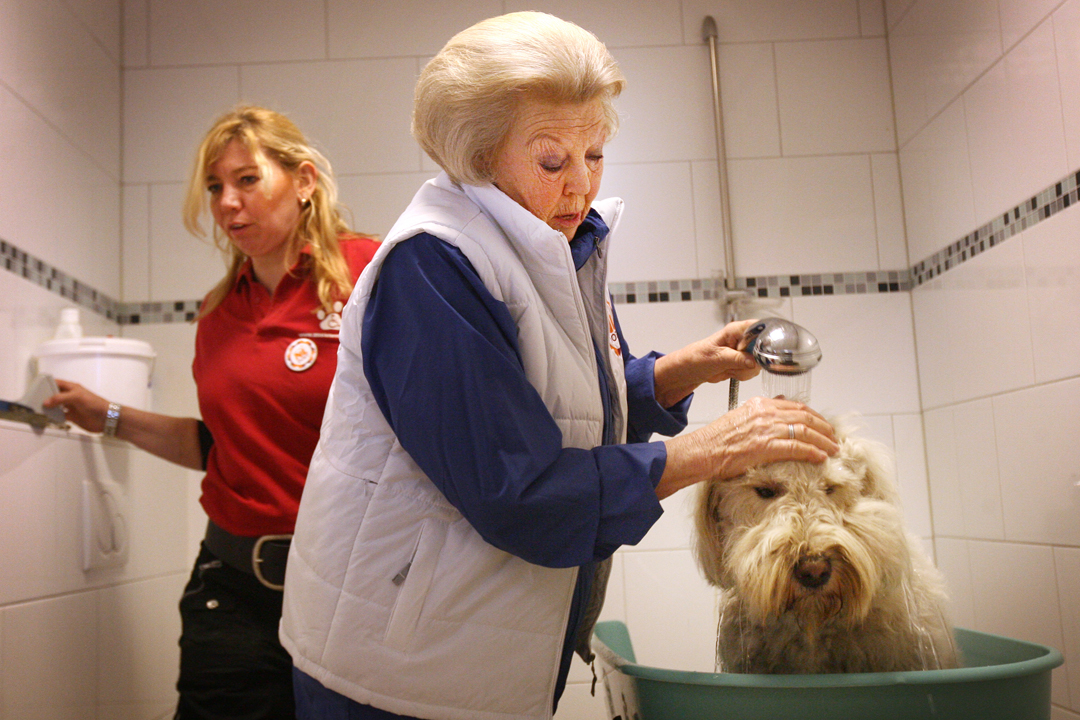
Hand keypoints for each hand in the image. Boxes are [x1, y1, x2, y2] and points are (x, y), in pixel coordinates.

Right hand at [41, 379, 109, 432]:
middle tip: (33, 401)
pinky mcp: (72, 417)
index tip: (35, 387)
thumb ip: (61, 398)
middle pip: (54, 395)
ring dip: (48, 408)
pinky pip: (59, 416)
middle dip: (44, 397)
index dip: (46, 384)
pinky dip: (53, 417)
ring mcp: (70, 407)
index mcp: (72, 388)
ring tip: (37, 410)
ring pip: (55, 406)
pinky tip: (47, 418)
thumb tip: (45, 402)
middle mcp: (70, 396)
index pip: (56, 383)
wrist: (106, 418)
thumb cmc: (95, 404)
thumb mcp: (77, 397)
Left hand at [653, 319, 759, 407]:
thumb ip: (737, 359)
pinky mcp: (742, 362)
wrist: (687, 373)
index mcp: (735, 330)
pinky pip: (752, 371)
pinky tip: (730, 372)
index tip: (763, 351)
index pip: (759, 327)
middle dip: (752, 361)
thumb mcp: (716, 358)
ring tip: (729, 368)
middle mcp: (741, 339)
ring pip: (758, 363)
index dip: (766, 337)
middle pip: (763, 348)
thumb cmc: (694, 358)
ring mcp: (743, 351)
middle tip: (737, 364)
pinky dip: (742, 375)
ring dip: (745, 371)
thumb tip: (754, 362)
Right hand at [700, 396, 837, 479]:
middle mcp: (766, 413)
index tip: (822, 424)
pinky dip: (812, 452)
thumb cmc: (718, 438)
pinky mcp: (766, 446)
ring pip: (805, 431)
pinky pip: (797, 448)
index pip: (795, 406)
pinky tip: (820, 457)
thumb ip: (761, 412)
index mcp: (760, 404)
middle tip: (834, 437)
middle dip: (824, 428)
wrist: (704, 450)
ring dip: (823, 441)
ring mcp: (767, 429)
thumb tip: (779, 407)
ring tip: (833, 449)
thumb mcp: (740, 416)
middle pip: (805, 417)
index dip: (814, 415)